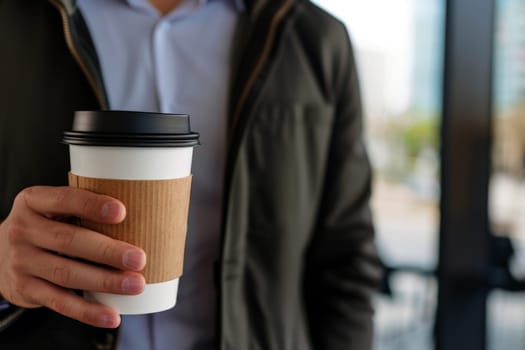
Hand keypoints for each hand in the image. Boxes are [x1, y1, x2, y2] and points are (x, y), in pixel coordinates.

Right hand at [0, 186, 146, 327]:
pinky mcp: (25, 289)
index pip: (63, 199)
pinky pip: (59, 302)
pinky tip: (112, 315)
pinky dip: (88, 311)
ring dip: (104, 281)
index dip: (92, 205)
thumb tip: (144, 213)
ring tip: (136, 285)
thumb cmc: (46, 224)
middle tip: (139, 258)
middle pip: (68, 241)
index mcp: (34, 202)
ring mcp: (21, 261)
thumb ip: (84, 207)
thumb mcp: (53, 208)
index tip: (122, 212)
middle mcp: (23, 230)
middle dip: (107, 251)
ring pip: (66, 273)